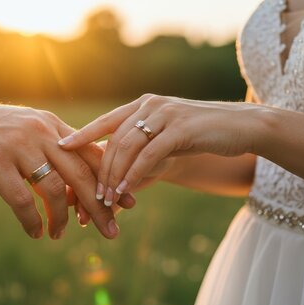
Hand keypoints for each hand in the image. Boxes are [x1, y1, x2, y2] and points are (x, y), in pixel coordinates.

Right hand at [0, 99, 133, 238]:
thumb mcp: (29, 130)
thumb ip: (56, 147)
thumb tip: (84, 180)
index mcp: (53, 126)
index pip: (92, 154)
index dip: (113, 181)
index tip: (129, 203)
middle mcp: (41, 133)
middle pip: (81, 174)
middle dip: (99, 206)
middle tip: (111, 231)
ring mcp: (18, 147)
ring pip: (54, 190)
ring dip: (62, 218)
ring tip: (60, 235)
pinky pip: (22, 200)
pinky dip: (32, 220)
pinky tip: (35, 232)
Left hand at [58, 94, 260, 205]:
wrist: (243, 127)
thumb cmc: (204, 136)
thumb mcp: (169, 140)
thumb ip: (144, 151)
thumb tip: (117, 178)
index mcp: (144, 105)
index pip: (106, 121)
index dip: (82, 134)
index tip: (60, 147)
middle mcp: (150, 105)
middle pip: (113, 139)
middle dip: (98, 169)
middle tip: (88, 195)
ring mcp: (165, 114)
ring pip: (127, 146)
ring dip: (113, 175)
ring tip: (104, 199)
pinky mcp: (180, 128)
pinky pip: (149, 154)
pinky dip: (134, 173)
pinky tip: (125, 190)